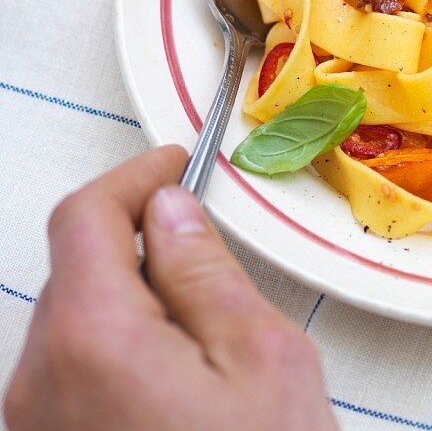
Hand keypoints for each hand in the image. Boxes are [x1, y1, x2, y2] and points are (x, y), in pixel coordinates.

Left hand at [3, 146, 337, 430]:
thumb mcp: (261, 357)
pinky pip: (71, 374)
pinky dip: (119, 346)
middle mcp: (40, 381)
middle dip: (137, 239)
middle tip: (205, 241)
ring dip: (132, 297)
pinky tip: (180, 378)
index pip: (86, 217)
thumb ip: (206, 272)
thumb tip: (172, 213)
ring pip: (74, 322)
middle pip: (75, 270)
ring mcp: (35, 424)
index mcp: (93, 339)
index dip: (133, 176)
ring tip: (207, 328)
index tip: (174, 162)